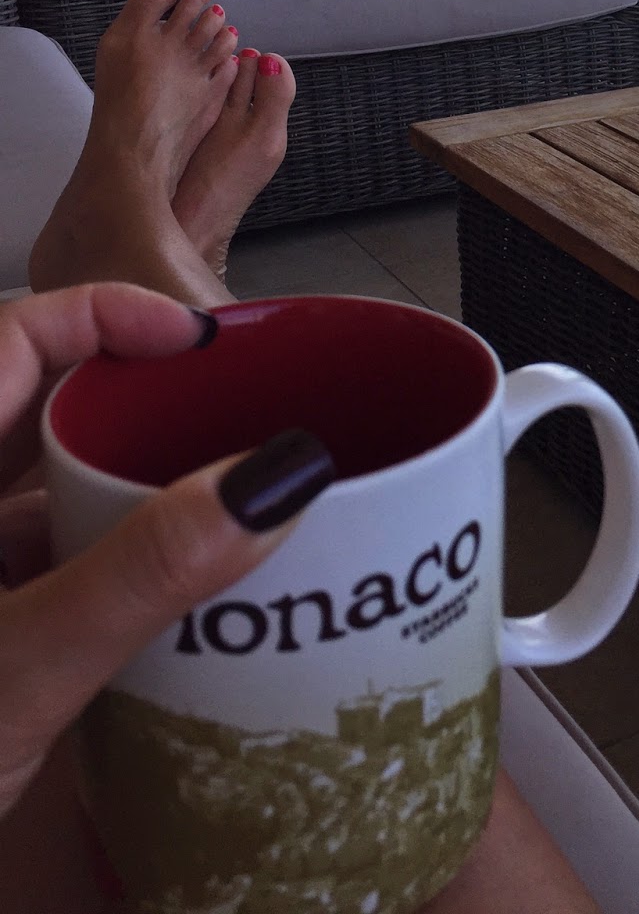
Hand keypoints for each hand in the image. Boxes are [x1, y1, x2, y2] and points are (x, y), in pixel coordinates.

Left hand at [0, 283, 331, 819]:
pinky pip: (35, 556)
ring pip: (35, 488)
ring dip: (120, 492)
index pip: (14, 334)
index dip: (107, 313)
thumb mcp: (22, 667)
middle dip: (134, 406)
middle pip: (36, 407)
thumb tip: (271, 476)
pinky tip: (154, 602)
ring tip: (212, 511)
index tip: (197, 340)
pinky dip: (96, 558)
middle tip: (222, 424)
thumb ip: (142, 573)